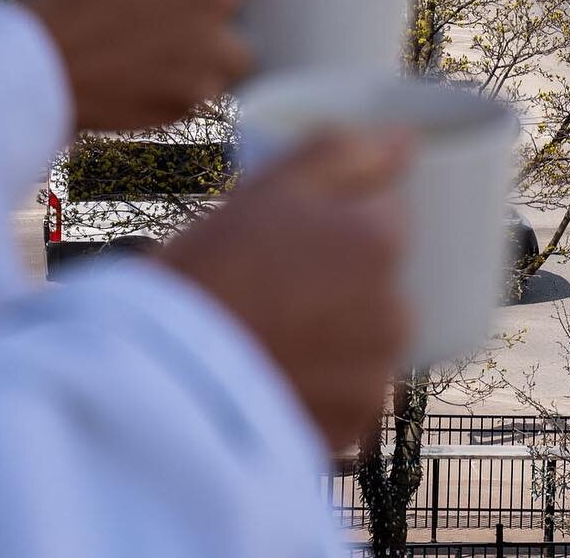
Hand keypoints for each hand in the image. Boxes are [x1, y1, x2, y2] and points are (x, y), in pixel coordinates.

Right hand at [29, 0, 249, 132]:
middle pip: (241, 28)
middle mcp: (216, 44)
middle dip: (215, 21)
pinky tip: (143, 69)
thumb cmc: (81, 2)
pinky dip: (180, 83)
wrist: (37, 70)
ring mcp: (199, 85)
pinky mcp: (177, 115)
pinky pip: (197, 94)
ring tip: (154, 45)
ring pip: (223, 66)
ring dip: (203, 55)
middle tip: (168, 16)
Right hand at [163, 132, 409, 448]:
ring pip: (366, 335)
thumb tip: (406, 140)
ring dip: (336, 329)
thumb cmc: (214, 267)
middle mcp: (395, 313)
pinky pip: (349, 389)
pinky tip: (274, 366)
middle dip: (341, 274)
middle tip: (272, 279)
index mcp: (381, 243)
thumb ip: (348, 151)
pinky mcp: (352, 428)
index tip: (291, 230)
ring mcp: (376, 377)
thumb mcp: (272, 185)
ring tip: (269, 327)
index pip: (385, 212)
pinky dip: (323, 379)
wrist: (162, 375)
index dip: (337, 215)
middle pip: (380, 278)